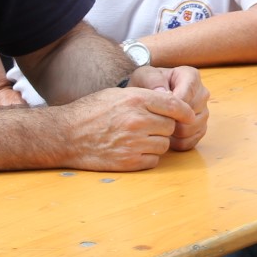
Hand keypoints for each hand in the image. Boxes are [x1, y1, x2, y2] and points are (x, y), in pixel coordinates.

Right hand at [52, 84, 201, 169]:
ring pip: (164, 144)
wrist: (67, 135)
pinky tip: (133, 150)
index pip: (174, 104)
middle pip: (170, 126)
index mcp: (136, 99)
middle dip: (163, 127)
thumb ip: (144, 97)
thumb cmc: (91, 111)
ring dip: (156, 142)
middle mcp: (138, 120)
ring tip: (137, 138)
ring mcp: (134, 142)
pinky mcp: (129, 161)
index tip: (189, 115)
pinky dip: (147, 157)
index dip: (185, 111)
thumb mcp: (117, 94)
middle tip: (148, 127)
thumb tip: (171, 102)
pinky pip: (153, 160)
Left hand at [130, 65, 210, 149]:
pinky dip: (177, 142)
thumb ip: (153, 80)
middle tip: (156, 120)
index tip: (157, 110)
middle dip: (172, 120)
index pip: (188, 94)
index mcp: (191, 77)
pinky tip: (165, 136)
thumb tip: (165, 93)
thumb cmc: (146, 84)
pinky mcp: (200, 128)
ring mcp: (203, 112)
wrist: (147, 96)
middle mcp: (202, 94)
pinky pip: (191, 141)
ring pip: (192, 128)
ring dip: (174, 132)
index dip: (172, 106)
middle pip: (191, 113)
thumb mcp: (144, 76)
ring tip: (159, 127)